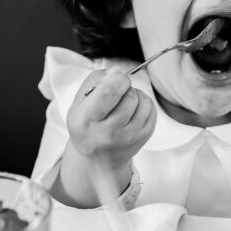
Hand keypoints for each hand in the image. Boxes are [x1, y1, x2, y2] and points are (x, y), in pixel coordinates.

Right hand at [65, 67, 155, 184]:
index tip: (116, 77)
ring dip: (134, 94)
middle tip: (117, 91)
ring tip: (123, 102)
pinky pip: (151, 108)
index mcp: (86, 121)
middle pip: (128, 96)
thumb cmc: (87, 125)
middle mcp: (108, 133)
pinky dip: (143, 103)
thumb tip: (117, 71)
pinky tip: (132, 109)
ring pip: (142, 101)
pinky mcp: (143, 137)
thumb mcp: (79, 103)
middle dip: (125, 86)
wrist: (98, 160)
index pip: (109, 92)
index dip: (117, 78)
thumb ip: (95, 81)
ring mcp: (128, 137)